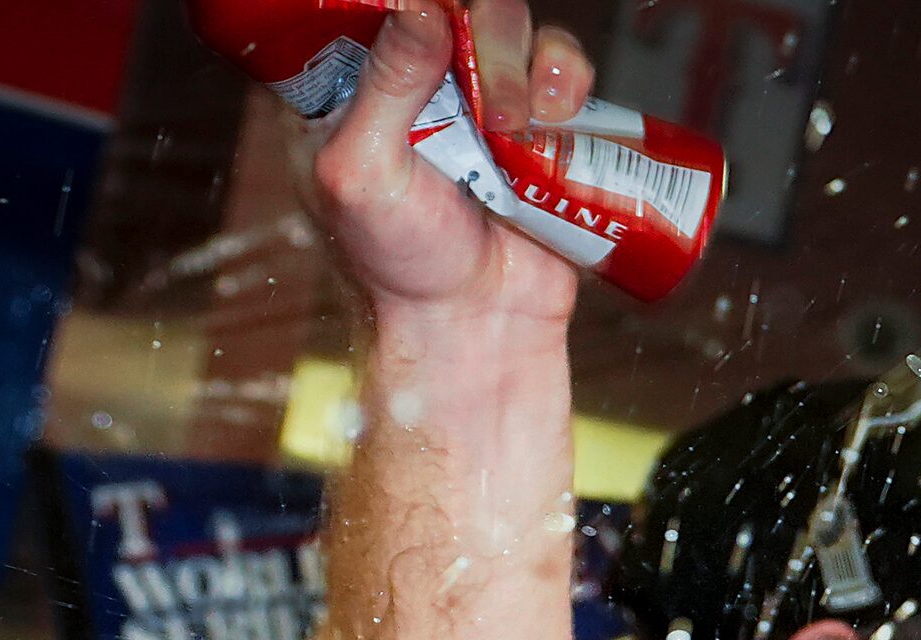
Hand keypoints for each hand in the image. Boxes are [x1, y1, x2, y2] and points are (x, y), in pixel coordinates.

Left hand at [304, 1, 587, 325]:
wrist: (475, 327)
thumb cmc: (398, 264)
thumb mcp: (363, 172)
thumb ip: (385, 85)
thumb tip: (422, 6)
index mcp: (351, 84)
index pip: (373, 6)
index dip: (410, 7)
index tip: (435, 30)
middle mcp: (416, 79)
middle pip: (459, 8)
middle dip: (488, 42)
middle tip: (493, 111)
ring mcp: (479, 100)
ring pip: (515, 29)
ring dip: (534, 63)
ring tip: (530, 123)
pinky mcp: (537, 127)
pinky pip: (561, 70)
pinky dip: (570, 79)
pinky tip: (562, 118)